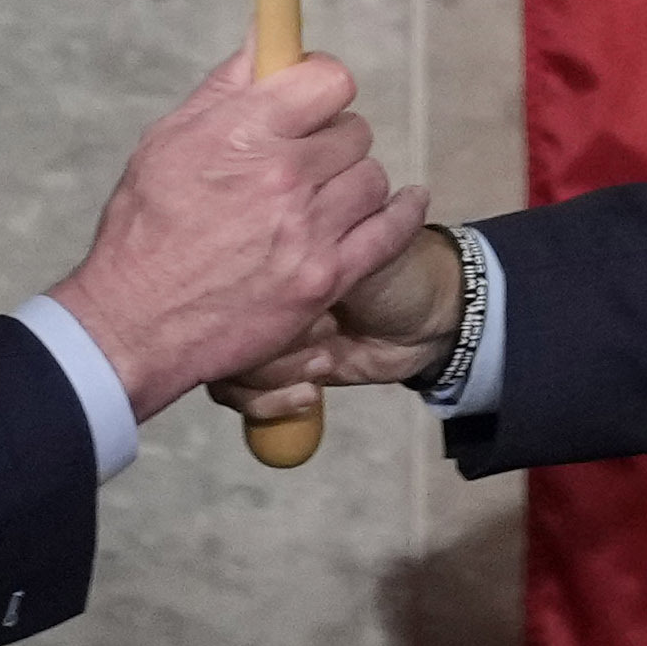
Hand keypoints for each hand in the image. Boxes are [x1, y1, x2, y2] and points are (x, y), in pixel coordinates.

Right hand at [51, 45, 428, 421]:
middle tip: (307, 161)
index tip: (311, 101)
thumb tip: (264, 34)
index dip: (320, 86)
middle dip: (332, 141)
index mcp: (241, 132)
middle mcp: (281, 175)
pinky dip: (402, 214)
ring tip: (323, 198)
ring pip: (371, 179)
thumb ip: (225, 87)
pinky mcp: (326, 278)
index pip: (327, 79)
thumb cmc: (143, 231)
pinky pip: (391, 232)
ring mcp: (308, 229)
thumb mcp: (167, 141)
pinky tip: (406, 203)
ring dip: (352, 184)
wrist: (135, 323)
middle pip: (353, 132)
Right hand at [208, 224, 463, 426]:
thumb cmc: (398, 270)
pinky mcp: (271, 365)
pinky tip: (309, 394)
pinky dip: (270, 401)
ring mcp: (260, 326)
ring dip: (277, 371)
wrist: (431, 324)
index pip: (223, 269)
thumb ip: (296, 256)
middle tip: (324, 330)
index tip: (299, 300)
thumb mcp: (348, 253)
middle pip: (216, 321)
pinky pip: (238, 392)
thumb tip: (250, 272)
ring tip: (323, 361)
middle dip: (266, 340)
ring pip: (225, 361)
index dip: (249, 293)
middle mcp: (257, 285)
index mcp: (270, 244)